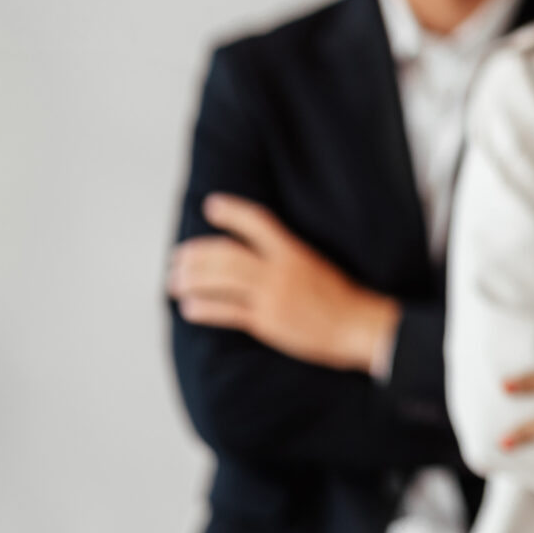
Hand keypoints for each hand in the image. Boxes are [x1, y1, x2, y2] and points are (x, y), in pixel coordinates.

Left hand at [168, 193, 399, 372]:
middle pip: (227, 255)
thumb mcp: (318, 265)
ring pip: (221, 282)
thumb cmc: (343, 298)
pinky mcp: (268, 322)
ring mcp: (272, 297)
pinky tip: (189, 307)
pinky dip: (204, 309)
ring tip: (174, 282)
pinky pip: (227, 312)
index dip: (232, 212)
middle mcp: (280, 271)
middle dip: (196, 254)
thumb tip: (258, 254)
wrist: (359, 327)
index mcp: (295, 252)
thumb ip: (288, 258)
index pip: (258, 222)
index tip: (212, 206)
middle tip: (177, 257)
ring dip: (192, 280)